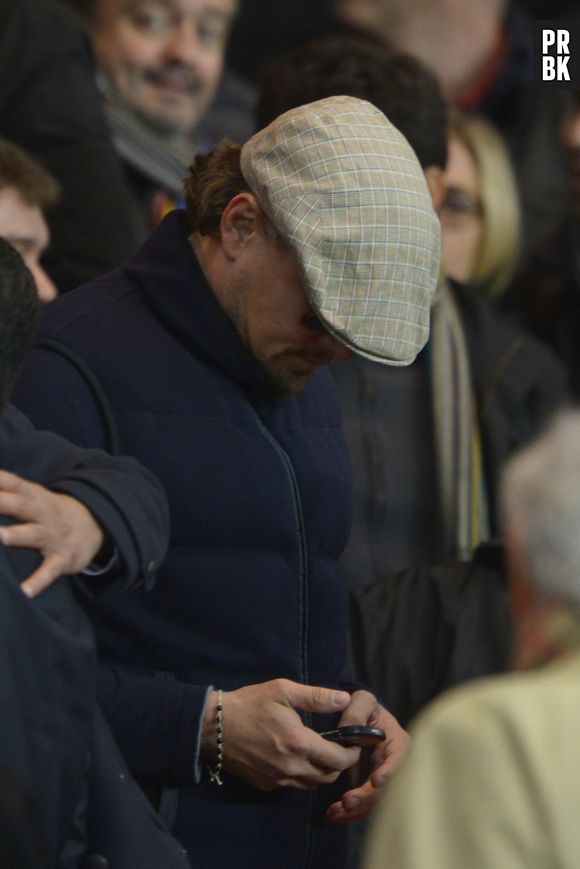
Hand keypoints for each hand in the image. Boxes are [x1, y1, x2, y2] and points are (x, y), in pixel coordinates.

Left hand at [0, 470, 104, 597]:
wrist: (96, 527)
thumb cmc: (51, 512)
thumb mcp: (35, 496)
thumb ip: (8, 488)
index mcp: (36, 497)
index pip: (14, 483)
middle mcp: (45, 513)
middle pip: (21, 505)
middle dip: (1, 502)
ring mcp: (55, 536)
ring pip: (34, 534)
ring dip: (17, 535)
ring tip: (1, 536)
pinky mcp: (63, 559)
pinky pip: (50, 571)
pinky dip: (38, 581)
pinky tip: (25, 591)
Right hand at [201, 679, 360, 790]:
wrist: (214, 726)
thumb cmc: (250, 704)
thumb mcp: (283, 691)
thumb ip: (317, 696)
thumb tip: (344, 699)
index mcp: (299, 743)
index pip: (339, 759)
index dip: (352, 752)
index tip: (354, 742)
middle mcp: (291, 767)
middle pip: (329, 776)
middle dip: (339, 763)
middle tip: (339, 746)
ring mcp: (278, 779)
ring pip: (312, 784)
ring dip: (322, 771)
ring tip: (320, 752)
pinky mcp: (266, 784)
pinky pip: (293, 785)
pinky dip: (302, 775)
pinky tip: (297, 757)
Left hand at [326, 690, 409, 822]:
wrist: (360, 721)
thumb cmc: (364, 709)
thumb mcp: (362, 701)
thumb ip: (356, 711)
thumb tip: (349, 731)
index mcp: (398, 742)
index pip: (400, 759)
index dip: (390, 771)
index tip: (376, 780)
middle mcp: (395, 765)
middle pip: (388, 788)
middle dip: (368, 797)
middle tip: (347, 801)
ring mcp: (383, 780)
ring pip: (375, 802)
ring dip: (356, 809)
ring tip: (335, 812)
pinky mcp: (370, 790)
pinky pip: (364, 806)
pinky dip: (350, 813)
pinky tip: (333, 815)